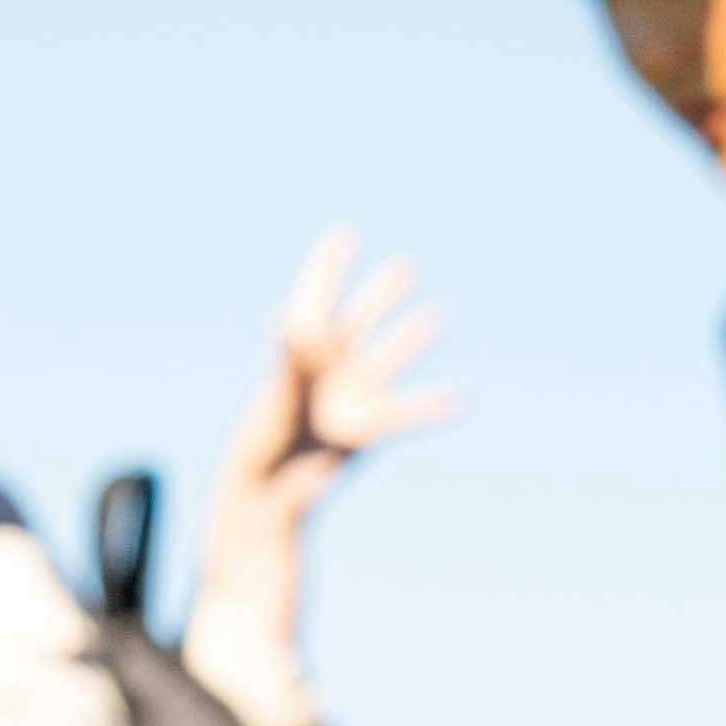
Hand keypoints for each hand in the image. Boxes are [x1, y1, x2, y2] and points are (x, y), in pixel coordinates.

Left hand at [216, 234, 452, 531]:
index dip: (329, 267)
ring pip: (387, 360)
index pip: (317, 299)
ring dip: (409, 340)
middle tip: (405, 267)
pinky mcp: (368, 429)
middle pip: (359, 323)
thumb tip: (299, 324)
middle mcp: (328, 370)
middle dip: (380, 296)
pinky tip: (458, 399)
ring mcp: (350, 397)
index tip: (343, 233)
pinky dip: (431, 408)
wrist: (271, 493)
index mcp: (299, 352)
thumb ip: (295, 360)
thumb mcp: (282, 395)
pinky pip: (406, 413)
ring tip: (435, 316)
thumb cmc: (266, 439)